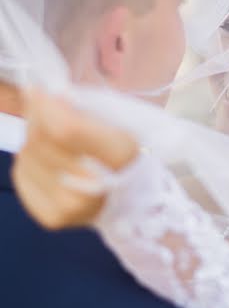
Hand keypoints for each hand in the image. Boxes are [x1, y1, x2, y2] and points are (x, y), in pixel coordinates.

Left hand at [12, 89, 138, 229]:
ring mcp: (69, 207)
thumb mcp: (116, 121)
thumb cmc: (122, 154)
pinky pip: (20, 174)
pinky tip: (46, 159)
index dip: (45, 105)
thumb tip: (43, 95)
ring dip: (32, 136)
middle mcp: (93, 189)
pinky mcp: (50, 217)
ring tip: (51, 136)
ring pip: (27, 153)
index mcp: (120, 158)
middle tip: (42, 104)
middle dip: (36, 114)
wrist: (129, 200)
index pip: (66, 129)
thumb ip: (81, 108)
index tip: (39, 90)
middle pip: (41, 139)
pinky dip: (29, 159)